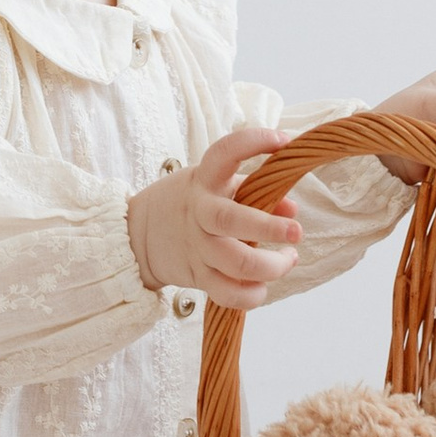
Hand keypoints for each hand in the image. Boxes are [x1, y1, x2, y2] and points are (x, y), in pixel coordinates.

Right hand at [127, 125, 304, 306]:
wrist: (139, 235)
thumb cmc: (192, 204)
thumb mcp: (218, 187)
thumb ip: (255, 192)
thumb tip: (291, 210)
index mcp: (204, 182)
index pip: (224, 154)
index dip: (252, 143)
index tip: (283, 141)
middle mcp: (199, 213)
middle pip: (230, 220)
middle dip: (268, 227)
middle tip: (296, 232)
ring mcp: (197, 247)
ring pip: (237, 264)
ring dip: (272, 267)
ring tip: (289, 259)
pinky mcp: (198, 277)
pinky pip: (228, 294)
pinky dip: (252, 295)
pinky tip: (262, 286)